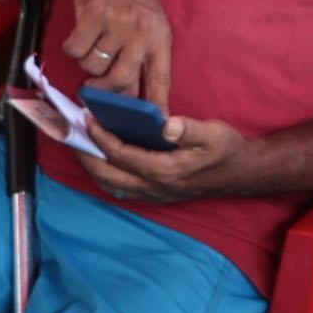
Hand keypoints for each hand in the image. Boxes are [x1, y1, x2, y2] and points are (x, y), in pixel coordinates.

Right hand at [59, 0, 173, 109]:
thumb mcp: (151, 24)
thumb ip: (143, 58)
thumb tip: (129, 97)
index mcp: (160, 38)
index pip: (160, 80)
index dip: (157, 107)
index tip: (156, 129)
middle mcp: (141, 32)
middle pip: (121, 81)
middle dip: (106, 90)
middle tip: (96, 86)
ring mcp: (116, 23)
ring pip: (93, 66)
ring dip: (88, 63)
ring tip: (93, 45)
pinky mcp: (91, 15)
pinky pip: (75, 50)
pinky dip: (72, 48)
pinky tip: (81, 35)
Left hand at [74, 112, 252, 203]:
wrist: (241, 174)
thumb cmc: (226, 150)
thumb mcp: (213, 134)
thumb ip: (189, 129)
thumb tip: (167, 125)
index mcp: (163, 171)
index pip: (121, 155)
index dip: (100, 137)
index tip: (87, 119)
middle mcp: (154, 186)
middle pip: (107, 175)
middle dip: (85, 155)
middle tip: (71, 134)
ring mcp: (154, 193)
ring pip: (111, 185)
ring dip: (93, 166)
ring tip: (81, 144)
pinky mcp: (156, 194)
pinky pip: (121, 188)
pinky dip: (106, 173)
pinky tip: (102, 157)